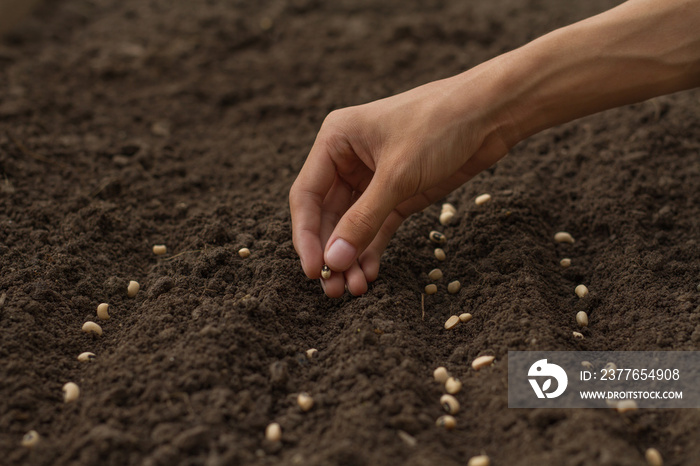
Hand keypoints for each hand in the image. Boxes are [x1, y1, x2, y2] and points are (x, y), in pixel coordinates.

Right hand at [289, 72, 512, 296]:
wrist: (492, 113)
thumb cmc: (440, 125)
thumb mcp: (398, 175)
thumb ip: (363, 220)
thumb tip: (333, 261)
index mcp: (336, 140)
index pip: (307, 195)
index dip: (307, 236)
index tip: (312, 270)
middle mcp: (348, 159)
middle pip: (327, 215)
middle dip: (331, 252)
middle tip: (333, 289)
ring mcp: (373, 177)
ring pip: (352, 225)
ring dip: (351, 256)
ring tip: (353, 289)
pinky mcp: (399, 192)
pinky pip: (377, 226)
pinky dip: (372, 249)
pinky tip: (370, 274)